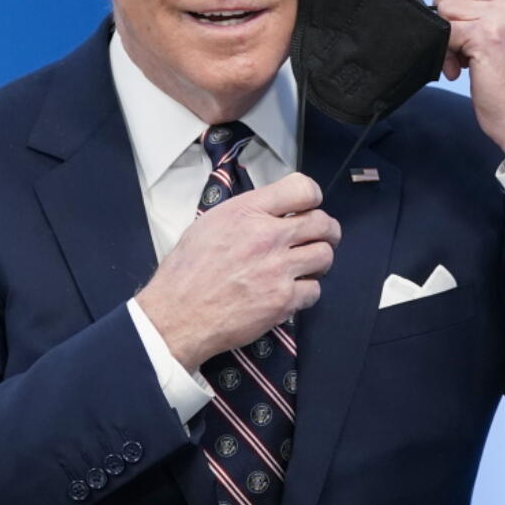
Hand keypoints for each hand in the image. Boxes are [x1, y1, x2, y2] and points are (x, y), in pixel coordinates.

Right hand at [134, 172, 339, 371]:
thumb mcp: (210, 223)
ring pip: (325, 256)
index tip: (309, 207)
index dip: (312, 197)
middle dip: (326, 230)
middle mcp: (267, 236)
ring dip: (318, 261)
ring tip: (305, 266)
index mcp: (247, 212)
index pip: (303, 189)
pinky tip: (290, 291)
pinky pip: (315, 290)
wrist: (178, 315)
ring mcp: (278, 269)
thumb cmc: (187, 272)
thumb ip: (247, 212)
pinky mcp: (283, 301)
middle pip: (323, 223)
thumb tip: (272, 209)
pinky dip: (306, 292)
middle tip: (319, 237)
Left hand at [432, 0, 504, 163]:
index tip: (463, 4)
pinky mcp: (488, 35)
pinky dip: (444, 52)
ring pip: (448, 3)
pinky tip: (458, 69)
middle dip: (447, 0)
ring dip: (446, 32)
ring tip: (463, 57)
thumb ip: (497, 6)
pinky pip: (444, 30)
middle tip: (456, 31)